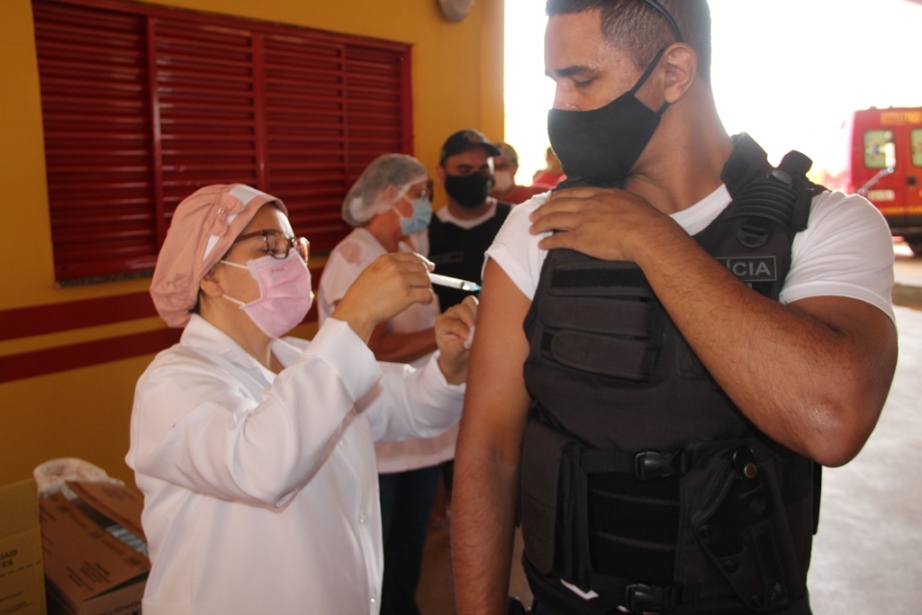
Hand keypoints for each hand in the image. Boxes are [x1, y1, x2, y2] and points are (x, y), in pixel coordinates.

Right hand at [332, 252, 434, 340]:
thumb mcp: (371, 272)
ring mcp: (402, 280)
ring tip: (421, 297)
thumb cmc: (360, 297)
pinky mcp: (407, 295)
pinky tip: (424, 303)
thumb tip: (407, 269)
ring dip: (426, 289)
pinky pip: (427, 294)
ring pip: (426, 280)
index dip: (423, 262)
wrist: (355, 311)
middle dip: (425, 277)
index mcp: (386, 259)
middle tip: (424, 286)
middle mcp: (395, 267)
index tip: (429, 268)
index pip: (412, 256)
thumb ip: (388, 268)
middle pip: (421, 268)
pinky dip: (428, 299)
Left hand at [435, 295, 477, 384]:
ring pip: (470, 302)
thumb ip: (460, 345)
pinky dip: (484, 312)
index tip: (469, 338)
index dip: (461, 330)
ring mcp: (462, 309)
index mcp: (442, 323)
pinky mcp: (472, 308)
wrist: (459, 353)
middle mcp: (450, 313)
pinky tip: (487, 323)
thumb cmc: (454, 353)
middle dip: (470, 319)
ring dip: (478, 313)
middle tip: (477, 330)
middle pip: (461, 309)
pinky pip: (479, 304)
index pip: (452, 323)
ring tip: (483, 326)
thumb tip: (470, 340)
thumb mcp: (454, 352)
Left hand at [529, 186, 678, 261]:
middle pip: (559, 204)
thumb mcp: (632, 201)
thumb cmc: (647, 221)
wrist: (647, 234)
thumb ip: (620, 201)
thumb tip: (622, 204)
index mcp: (601, 194)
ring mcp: (583, 221)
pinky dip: (547, 242)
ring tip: (532, 228)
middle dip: (543, 209)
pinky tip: (541, 244)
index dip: (559, 196)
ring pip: (553, 220)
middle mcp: (589, 205)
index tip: (551, 199)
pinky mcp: (580, 239)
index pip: (573, 192)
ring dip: (540, 224)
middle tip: (534, 214)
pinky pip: (558, 239)